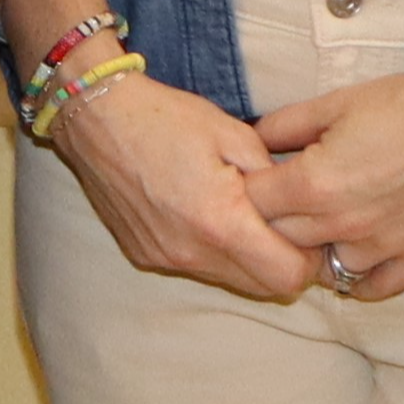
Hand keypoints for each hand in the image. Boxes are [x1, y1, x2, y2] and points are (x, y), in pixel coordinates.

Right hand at [51, 72, 317, 302]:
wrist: (95, 115)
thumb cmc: (166, 118)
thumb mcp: (236, 135)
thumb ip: (276, 181)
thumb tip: (302, 209)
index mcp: (220, 222)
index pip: (289, 276)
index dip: (308, 258)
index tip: (305, 229)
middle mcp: (191, 251)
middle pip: (264, 288)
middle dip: (282, 263)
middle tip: (278, 223)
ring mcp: (165, 258)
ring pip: (231, 280)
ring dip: (246, 259)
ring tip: (239, 215)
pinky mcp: (144, 255)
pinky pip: (196, 268)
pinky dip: (211, 252)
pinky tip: (201, 213)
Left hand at [247, 54, 403, 302]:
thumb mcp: (335, 103)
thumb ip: (284, 125)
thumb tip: (251, 139)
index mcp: (315, 184)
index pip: (254, 205)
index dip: (247, 191)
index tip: (252, 181)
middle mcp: (344, 225)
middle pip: (281, 241)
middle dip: (271, 223)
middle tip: (277, 206)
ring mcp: (383, 248)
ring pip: (323, 271)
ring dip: (312, 253)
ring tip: (316, 230)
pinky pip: (375, 288)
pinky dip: (356, 279)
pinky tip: (350, 259)